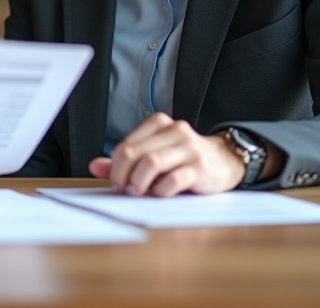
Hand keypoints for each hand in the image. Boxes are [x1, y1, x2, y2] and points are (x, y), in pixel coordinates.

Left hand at [88, 113, 243, 197]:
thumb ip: (127, 160)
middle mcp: (175, 131)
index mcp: (160, 124)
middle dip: (123, 175)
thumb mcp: (155, 155)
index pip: (126, 145)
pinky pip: (174, 179)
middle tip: (123, 190)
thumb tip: (94, 165)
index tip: (115, 182)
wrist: (225, 161)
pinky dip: (161, 190)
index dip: (114, 166)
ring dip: (139, 182)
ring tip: (138, 193)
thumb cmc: (185, 159)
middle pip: (135, 153)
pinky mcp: (201, 167)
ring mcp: (189, 148)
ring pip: (151, 162)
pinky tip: (160, 194)